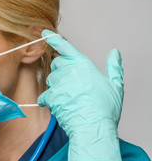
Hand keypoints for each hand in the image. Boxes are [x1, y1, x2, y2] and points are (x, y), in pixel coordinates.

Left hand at [38, 30, 124, 160]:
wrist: (94, 127)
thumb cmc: (105, 108)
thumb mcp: (115, 85)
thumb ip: (114, 67)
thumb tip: (115, 53)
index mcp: (84, 64)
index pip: (66, 47)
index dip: (54, 39)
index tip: (44, 33)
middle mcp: (69, 71)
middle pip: (57, 64)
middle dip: (61, 71)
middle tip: (71, 84)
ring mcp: (59, 83)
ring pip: (51, 79)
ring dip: (56, 86)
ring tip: (70, 98)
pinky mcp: (51, 96)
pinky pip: (45, 95)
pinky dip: (49, 100)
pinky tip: (59, 106)